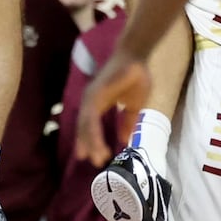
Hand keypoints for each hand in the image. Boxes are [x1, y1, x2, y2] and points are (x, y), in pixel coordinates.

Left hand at [77, 48, 150, 166]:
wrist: (136, 57)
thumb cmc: (135, 77)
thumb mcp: (134, 105)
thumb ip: (127, 121)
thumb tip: (124, 139)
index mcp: (98, 103)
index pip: (89, 126)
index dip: (91, 141)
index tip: (95, 158)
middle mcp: (90, 101)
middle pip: (84, 128)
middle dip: (89, 146)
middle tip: (96, 163)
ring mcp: (91, 97)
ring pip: (85, 125)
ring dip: (91, 143)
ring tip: (98, 159)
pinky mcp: (96, 94)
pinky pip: (91, 118)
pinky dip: (93, 133)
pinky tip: (98, 145)